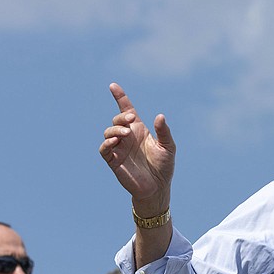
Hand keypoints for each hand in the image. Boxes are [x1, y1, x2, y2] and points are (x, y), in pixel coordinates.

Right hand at [100, 83, 175, 214]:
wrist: (158, 188)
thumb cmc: (164, 167)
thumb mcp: (168, 147)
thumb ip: (164, 132)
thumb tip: (160, 116)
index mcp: (139, 130)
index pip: (127, 109)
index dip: (120, 97)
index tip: (113, 86)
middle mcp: (127, 137)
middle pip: (117, 120)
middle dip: (122, 116)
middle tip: (132, 119)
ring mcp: (119, 148)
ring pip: (108, 132)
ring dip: (116, 130)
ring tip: (126, 134)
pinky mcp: (113, 161)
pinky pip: (104, 149)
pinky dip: (107, 143)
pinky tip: (115, 142)